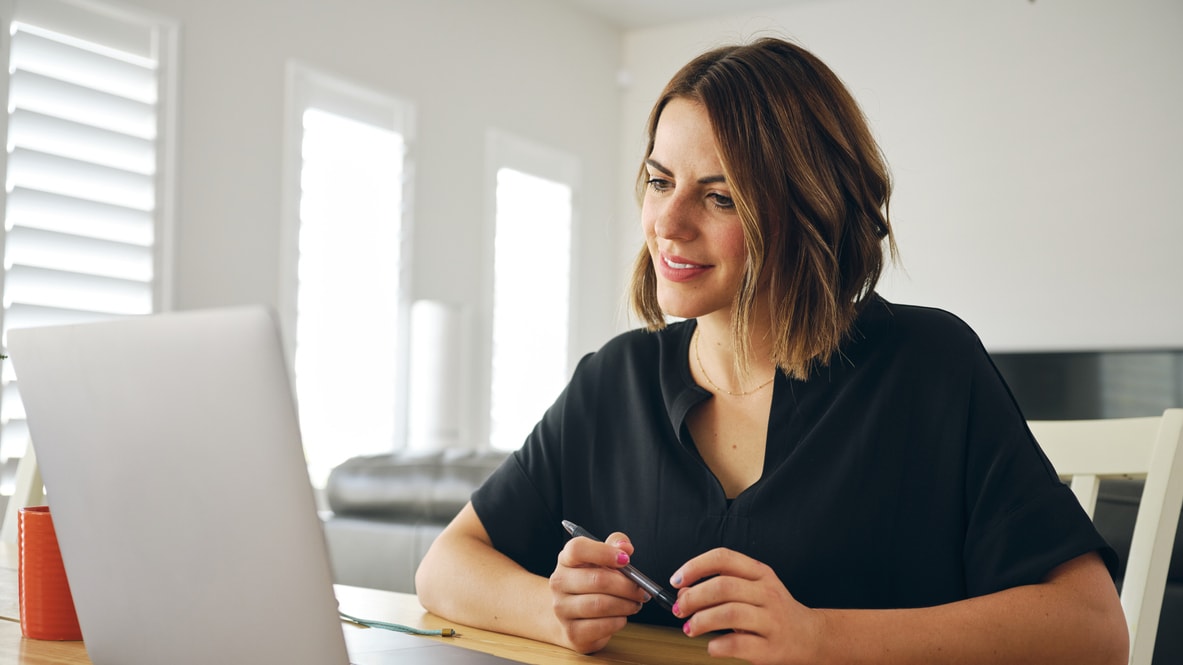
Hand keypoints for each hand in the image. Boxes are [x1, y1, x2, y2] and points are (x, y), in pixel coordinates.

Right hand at [548, 531, 649, 652]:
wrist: (570, 616)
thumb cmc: (591, 583)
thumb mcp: (602, 559)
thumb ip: (615, 545)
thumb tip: (626, 547)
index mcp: (566, 560)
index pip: (577, 549)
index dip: (604, 552)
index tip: (626, 559)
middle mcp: (559, 583)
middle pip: (597, 579)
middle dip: (627, 586)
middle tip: (641, 590)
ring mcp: (562, 609)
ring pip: (601, 605)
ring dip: (626, 604)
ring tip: (634, 603)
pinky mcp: (572, 632)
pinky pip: (603, 626)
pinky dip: (619, 621)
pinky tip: (621, 616)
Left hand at [670, 548, 824, 664]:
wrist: (810, 636)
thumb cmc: (772, 611)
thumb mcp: (751, 590)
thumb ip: (720, 587)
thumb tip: (684, 593)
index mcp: (760, 574)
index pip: (723, 558)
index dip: (695, 566)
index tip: (677, 580)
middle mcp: (768, 593)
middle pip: (723, 586)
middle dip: (693, 598)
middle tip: (678, 609)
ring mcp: (772, 620)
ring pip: (730, 613)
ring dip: (701, 621)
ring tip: (690, 628)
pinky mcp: (772, 648)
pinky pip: (738, 644)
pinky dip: (717, 646)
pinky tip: (712, 646)